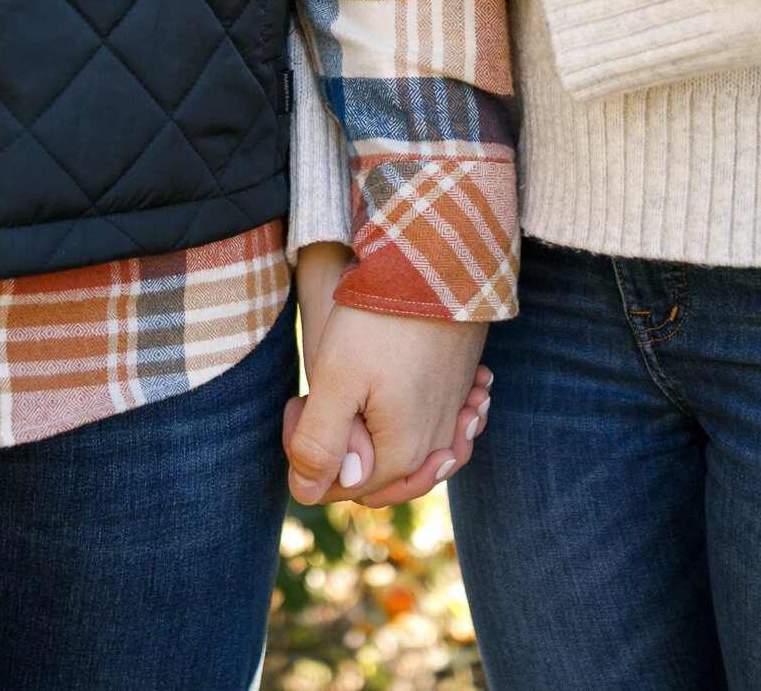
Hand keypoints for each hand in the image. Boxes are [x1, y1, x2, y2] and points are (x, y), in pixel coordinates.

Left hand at [286, 243, 490, 506]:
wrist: (438, 269)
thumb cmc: (380, 321)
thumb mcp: (334, 380)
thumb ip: (318, 443)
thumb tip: (305, 492)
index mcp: (402, 456)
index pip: (339, 484)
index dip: (306, 452)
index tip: (299, 400)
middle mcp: (435, 447)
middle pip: (374, 475)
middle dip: (341, 448)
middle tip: (319, 396)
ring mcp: (454, 420)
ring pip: (405, 455)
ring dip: (375, 441)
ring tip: (353, 405)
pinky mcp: (461, 392)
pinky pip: (436, 427)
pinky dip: (412, 421)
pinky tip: (397, 397)